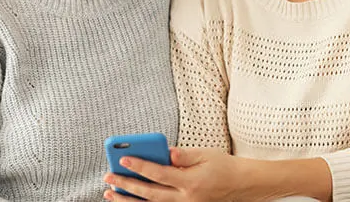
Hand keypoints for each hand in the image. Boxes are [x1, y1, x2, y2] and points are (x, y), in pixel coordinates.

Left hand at [103, 147, 244, 201]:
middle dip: (127, 186)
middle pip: (150, 194)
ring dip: (128, 201)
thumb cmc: (222, 166)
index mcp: (191, 182)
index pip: (159, 174)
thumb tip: (167, 152)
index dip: (140, 166)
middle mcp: (186, 198)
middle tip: (108, 178)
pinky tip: (127, 200)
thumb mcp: (206, 154)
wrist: (240, 185)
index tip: (123, 158)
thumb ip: (185, 154)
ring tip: (110, 194)